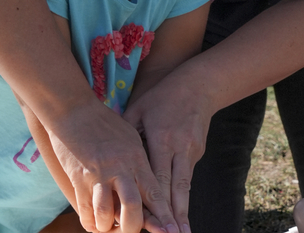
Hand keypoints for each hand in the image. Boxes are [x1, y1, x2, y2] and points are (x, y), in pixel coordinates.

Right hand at [47, 99, 179, 232]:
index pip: (154, 192)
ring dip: (108, 227)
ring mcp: (97, 174)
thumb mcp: (131, 137)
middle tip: (133, 232)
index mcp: (136, 158)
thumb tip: (149, 182)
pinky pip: (85, 210)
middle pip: (133, 207)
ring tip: (110, 227)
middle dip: (134, 227)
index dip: (163, 215)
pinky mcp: (78, 178)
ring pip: (106, 214)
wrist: (73, 109)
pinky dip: (91, 221)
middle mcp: (119, 168)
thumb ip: (140, 161)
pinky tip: (94, 222)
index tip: (172, 231)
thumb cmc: (104, 122)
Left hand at [123, 76, 214, 232]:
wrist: (198, 85)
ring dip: (182, 211)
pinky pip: (187, 177)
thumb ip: (125, 133)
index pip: (157, 175)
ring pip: (185, 186)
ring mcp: (191, 150)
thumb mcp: (138, 109)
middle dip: (174, 215)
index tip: (155, 220)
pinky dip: (183, 196)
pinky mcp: (197, 151)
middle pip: (175, 187)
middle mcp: (178, 147)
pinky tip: (181, 213)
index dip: (155, 201)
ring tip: (182, 232)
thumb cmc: (162, 96)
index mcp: (160, 137)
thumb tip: (105, 153)